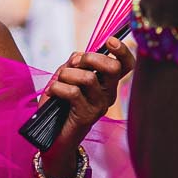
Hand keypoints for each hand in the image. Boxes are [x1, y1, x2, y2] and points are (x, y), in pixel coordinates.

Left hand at [42, 36, 133, 153]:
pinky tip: (51, 93)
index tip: (110, 41)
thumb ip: (74, 63)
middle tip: (73, 64)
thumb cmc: (59, 104)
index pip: (126, 65)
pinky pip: (73, 92)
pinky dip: (57, 88)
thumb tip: (79, 56)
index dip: (122, 50)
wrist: (51, 136)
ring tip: (57, 82)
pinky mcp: (87, 116)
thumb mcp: (66, 77)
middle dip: (89, 58)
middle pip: (113, 67)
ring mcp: (100, 106)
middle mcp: (108, 94)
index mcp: (107, 83)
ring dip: (67, 74)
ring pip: (88, 78)